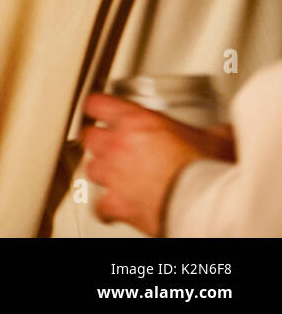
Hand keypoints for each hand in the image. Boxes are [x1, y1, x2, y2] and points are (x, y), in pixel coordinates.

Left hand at [82, 93, 235, 235]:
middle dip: (100, 142)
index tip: (97, 109)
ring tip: (115, 176)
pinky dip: (105, 208)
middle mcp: (120, 145)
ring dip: (102, 172)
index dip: (97, 107)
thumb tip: (223, 133)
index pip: (100, 104)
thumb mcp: (216, 141)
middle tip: (111, 146)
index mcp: (139, 122)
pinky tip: (113, 209)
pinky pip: (99, 205)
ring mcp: (114, 175)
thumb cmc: (209, 170)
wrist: (204, 204)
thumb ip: (212, 133)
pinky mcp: (116, 203)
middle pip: (91, 137)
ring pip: (91, 168)